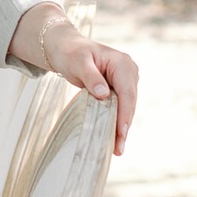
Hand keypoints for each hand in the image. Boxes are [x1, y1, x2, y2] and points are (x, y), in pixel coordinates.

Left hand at [43, 23, 138, 155]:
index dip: (124, 114)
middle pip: (130, 102)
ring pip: (127, 107)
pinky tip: (114, 136)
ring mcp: (126, 79)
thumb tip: (104, 94)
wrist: (66, 48)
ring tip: (117, 148)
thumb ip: (91, 77)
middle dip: (124, 125)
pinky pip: (121, 106)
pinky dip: (117, 120)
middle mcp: (128, 70)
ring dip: (122, 126)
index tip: (121, 133)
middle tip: (119, 149)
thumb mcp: (78, 63)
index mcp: (122, 63)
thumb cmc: (70, 52)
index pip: (126, 92)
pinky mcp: (120, 87)